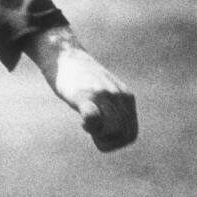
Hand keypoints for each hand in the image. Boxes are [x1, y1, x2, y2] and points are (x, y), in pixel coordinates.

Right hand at [23, 25, 137, 152]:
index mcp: (127, 98)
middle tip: (90, 127)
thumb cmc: (81, 78)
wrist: (65, 55)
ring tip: (86, 122)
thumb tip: (116, 132)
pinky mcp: (85, 95)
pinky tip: (82, 120)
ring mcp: (103, 94)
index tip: (100, 131)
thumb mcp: (106, 92)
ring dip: (98, 135)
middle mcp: (119, 96)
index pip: (131, 135)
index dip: (115, 141)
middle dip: (105, 140)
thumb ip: (115, 108)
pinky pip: (94, 118)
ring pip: (113, 130)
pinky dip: (91, 126)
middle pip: (122, 135)